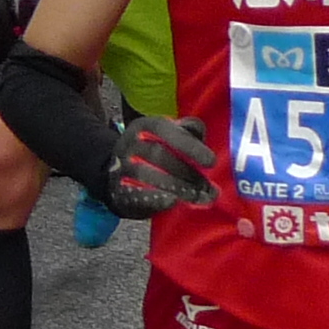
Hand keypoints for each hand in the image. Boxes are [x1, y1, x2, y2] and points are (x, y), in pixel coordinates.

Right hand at [102, 113, 218, 217]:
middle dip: (188, 173)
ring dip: (178, 188)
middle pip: (158, 155)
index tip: (211, 162)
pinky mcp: (117, 189)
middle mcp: (129, 143)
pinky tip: (173, 202)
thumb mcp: (169, 134)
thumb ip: (189, 131)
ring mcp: (120, 167)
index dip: (189, 145)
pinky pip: (135, 194)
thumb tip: (201, 136)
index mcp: (144, 126)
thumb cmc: (155, 150)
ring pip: (147, 175)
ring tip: (200, 199)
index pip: (165, 130)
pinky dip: (155, 199)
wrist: (117, 172)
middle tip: (210, 190)